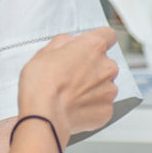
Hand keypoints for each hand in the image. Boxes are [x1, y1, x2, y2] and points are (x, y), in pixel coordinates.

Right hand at [17, 28, 119, 143]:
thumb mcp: (43, 53)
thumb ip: (62, 43)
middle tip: (70, 76)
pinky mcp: (107, 110)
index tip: (89, 47)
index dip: (97, 40)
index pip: (108, 35)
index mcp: (93, 47)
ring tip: (70, 95)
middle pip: (105, 63)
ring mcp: (109, 90)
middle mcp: (107, 67)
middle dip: (91, 68)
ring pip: (104, 85)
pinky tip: (73, 107)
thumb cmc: (42, 85)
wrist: (44, 118)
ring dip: (91, 88)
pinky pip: (101, 105)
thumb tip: (67, 43)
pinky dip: (90, 106)